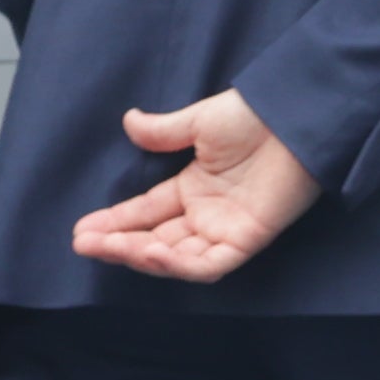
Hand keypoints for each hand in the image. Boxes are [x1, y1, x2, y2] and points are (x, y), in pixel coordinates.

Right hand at [70, 91, 323, 282]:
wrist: (298, 116)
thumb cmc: (256, 115)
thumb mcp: (201, 121)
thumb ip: (164, 131)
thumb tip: (129, 121)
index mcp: (194, 187)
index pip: (146, 212)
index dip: (115, 223)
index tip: (81, 231)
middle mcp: (207, 213)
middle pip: (155, 239)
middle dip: (118, 244)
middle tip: (85, 244)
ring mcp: (227, 228)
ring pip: (177, 257)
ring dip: (142, 255)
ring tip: (110, 247)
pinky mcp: (248, 239)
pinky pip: (209, 264)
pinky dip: (180, 264)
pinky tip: (151, 253)